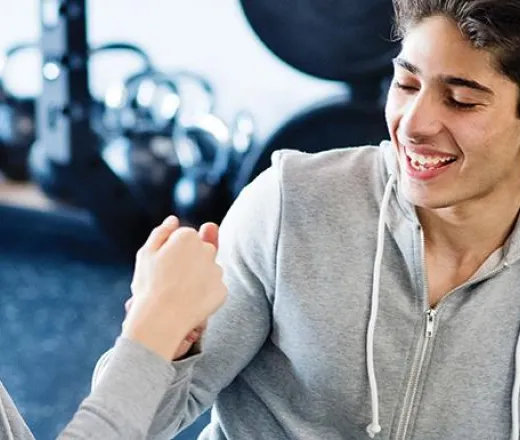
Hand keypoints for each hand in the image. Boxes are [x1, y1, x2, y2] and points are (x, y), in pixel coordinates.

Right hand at [121, 216, 226, 360]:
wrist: (160, 320)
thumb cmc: (149, 286)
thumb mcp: (146, 254)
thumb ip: (161, 233)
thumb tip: (174, 220)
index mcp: (187, 236)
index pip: (186, 237)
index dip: (173, 251)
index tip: (164, 265)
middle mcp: (206, 250)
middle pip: (201, 251)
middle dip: (190, 261)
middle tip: (172, 280)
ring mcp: (216, 270)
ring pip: (209, 270)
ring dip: (199, 278)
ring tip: (180, 293)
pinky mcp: (222, 290)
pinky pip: (214, 289)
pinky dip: (205, 294)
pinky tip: (191, 302)